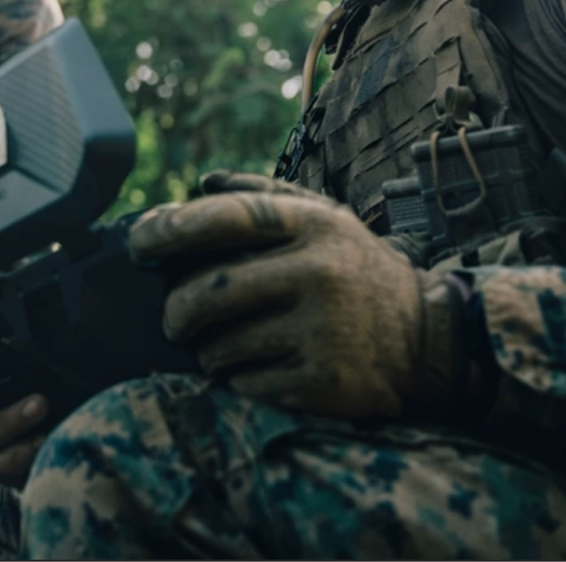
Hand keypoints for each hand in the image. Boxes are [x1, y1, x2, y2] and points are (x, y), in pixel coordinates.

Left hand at [129, 177, 459, 420]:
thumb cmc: (356, 269)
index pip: (228, 218)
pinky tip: (255, 368)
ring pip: (221, 344)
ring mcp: (323, 329)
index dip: (172, 228)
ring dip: (207, 349)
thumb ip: (262, 196)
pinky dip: (237, 379)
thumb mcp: (324, 218)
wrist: (427, 337)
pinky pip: (247, 383)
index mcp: (313, 225)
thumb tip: (201, 181)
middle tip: (172, 317)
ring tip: (221, 344)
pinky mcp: (325, 380)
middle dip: (176, 310)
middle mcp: (319, 272)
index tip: (137, 243)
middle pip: (210, 291)